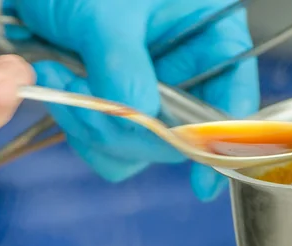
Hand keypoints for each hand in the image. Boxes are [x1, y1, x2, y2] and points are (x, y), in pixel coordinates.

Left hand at [7, 0, 258, 200]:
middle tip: (85, 92)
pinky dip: (80, 128)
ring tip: (61, 78)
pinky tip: (59, 89)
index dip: (223, 141)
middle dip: (128, 128)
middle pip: (178, 137)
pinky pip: (107, 148)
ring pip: (138, 149)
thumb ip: (123, 62)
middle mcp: (184, 72)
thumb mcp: (106, 9)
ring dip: (95, 127)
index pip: (232, 96)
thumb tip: (140, 113)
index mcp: (206, 36)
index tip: (203, 182)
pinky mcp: (118, 110)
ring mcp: (150, 95)